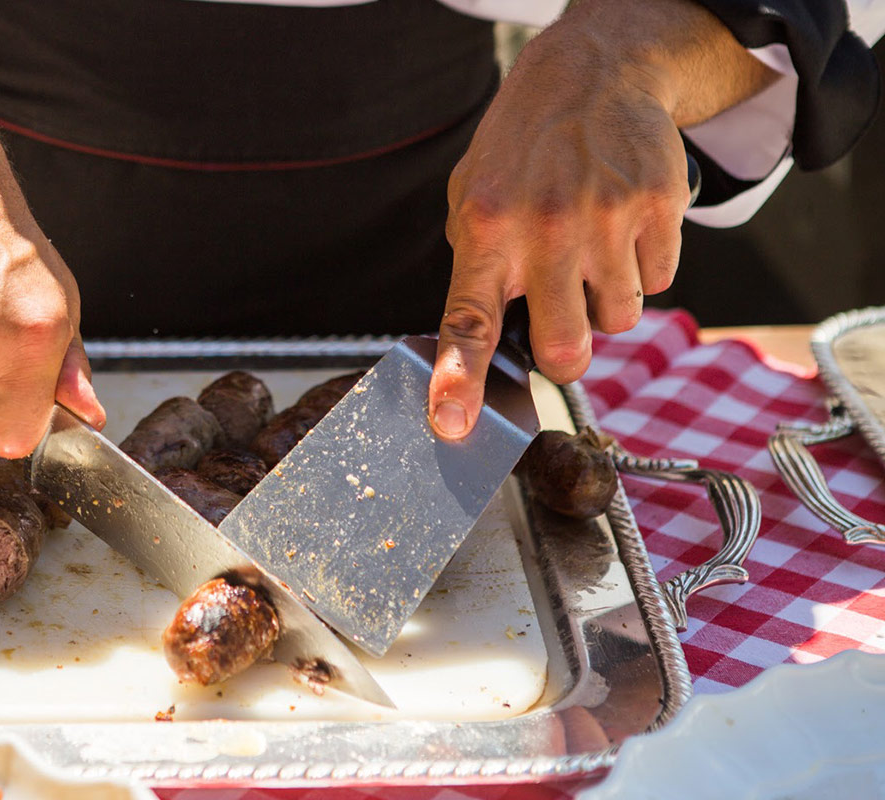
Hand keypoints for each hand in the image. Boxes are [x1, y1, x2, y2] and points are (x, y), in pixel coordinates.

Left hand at [426, 0, 776, 440]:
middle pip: (565, 349)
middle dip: (566, 357)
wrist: (592, 75)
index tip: (452, 426)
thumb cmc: (523, 149)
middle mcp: (544, 230)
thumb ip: (475, 267)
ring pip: (620, 320)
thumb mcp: (471, 196)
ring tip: (591, 250)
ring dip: (607, 303)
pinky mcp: (657, 208)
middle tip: (561, 329)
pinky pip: (660, 282)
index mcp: (485, 232)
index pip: (467, 323)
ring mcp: (605, 220)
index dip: (460, 382)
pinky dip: (644, 267)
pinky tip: (623, 225)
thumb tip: (478, 343)